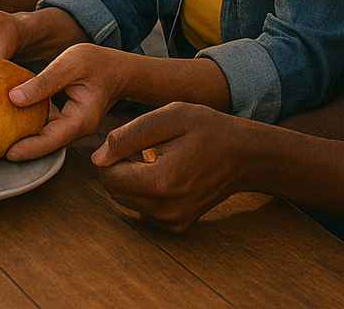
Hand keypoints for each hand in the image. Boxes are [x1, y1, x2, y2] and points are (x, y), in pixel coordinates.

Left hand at [4, 44, 133, 161]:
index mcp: (82, 119)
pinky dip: (30, 129)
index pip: (52, 139)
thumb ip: (43, 82)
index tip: (8, 152)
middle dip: (23, 148)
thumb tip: (13, 98)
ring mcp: (73, 128)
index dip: (30, 148)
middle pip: (47, 144)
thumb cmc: (97, 62)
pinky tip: (11, 123)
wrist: (118, 68)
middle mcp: (78, 129)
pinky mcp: (67, 122)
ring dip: (25, 140)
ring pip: (46, 139)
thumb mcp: (69, 64)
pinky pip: (47, 130)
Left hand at [90, 102, 256, 232]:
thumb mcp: (168, 118)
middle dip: (119, 168)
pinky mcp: (177, 225)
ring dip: (131, 179)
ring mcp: (172, 221)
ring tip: (156, 158)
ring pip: (126, 200)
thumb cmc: (208, 130)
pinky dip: (145, 191)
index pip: (108, 177)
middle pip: (115, 191)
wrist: (245, 156)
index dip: (110, 155)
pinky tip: (165, 173)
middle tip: (143, 147)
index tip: (129, 140)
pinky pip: (143, 208)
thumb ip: (128, 136)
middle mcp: (165, 209)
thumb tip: (98, 158)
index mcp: (161, 182)